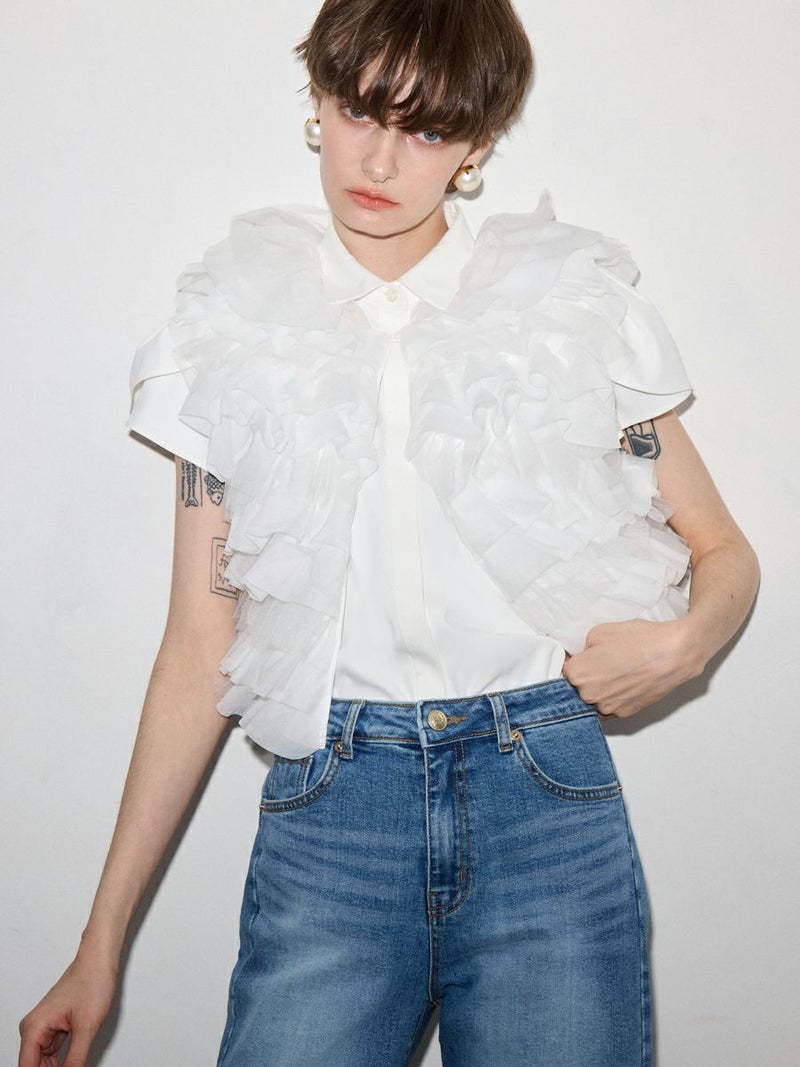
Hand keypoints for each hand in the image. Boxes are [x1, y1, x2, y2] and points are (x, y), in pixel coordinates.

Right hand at [19, 953, 117, 1066]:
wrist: (100, 959)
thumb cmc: (92, 981)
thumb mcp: (87, 1027)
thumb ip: (75, 1060)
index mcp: (34, 1029)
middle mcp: (34, 1029)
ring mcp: (43, 1029)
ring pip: (43, 1064)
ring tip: (76, 1066)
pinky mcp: (54, 1028)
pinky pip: (52, 1055)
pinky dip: (62, 1064)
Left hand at [562, 619, 704, 717]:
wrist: (674, 654)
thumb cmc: (640, 640)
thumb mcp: (600, 632)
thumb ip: (582, 647)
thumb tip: (577, 656)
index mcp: (578, 675)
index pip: (563, 671)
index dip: (573, 661)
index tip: (581, 656)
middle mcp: (589, 696)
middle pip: (575, 688)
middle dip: (584, 676)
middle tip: (601, 662)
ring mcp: (607, 708)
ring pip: (592, 700)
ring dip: (598, 689)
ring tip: (615, 672)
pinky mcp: (624, 714)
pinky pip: (609, 707)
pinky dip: (612, 697)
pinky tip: (624, 682)